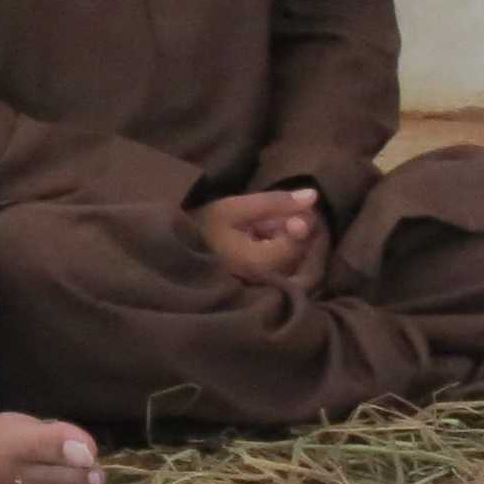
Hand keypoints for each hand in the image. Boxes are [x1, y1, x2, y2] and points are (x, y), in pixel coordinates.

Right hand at [194, 189, 325, 289]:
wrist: (169, 254)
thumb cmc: (199, 228)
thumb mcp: (234, 208)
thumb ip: (274, 202)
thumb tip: (314, 195)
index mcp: (261, 263)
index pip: (298, 241)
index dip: (297, 220)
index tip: (285, 208)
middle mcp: (266, 281)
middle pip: (295, 252)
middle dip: (285, 231)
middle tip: (261, 219)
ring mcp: (262, 287)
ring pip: (288, 261)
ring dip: (278, 241)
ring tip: (253, 230)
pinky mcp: (257, 288)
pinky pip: (278, 269)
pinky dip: (272, 252)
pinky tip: (252, 243)